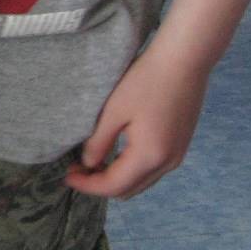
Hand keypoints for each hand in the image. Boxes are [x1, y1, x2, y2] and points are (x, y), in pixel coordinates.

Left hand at [66, 43, 209, 199]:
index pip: (114, 185)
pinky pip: (153, 170)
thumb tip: (89, 164)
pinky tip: (117, 154)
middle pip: (130, 190)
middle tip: (78, 170)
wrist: (183, 61)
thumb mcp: (114, 111)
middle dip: (102, 185)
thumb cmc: (145, 81)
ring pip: (142, 182)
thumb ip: (99, 142)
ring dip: (118, 178)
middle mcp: (167, 164)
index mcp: (149, 157)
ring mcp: (177, 156)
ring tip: (93, 163)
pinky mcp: (181, 146)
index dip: (88, 185)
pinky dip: (133, 170)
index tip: (67, 176)